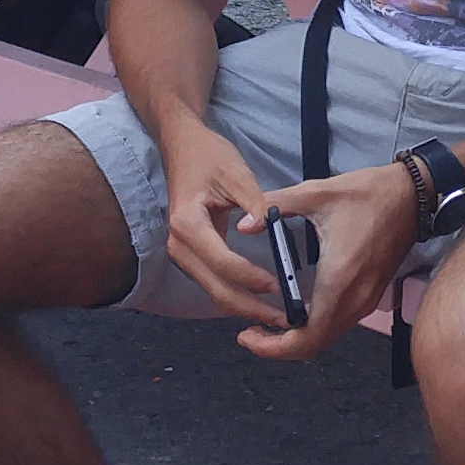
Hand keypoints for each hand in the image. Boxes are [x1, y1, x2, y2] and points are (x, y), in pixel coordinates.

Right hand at [152, 121, 291, 329]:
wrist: (183, 147)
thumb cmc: (209, 156)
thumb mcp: (236, 174)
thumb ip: (254, 204)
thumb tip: (266, 228)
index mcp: (187, 223)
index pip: (222, 262)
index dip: (252, 278)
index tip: (280, 285)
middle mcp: (179, 244)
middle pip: (215, 288)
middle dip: (250, 308)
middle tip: (284, 318)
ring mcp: (182, 253)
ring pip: (213, 291)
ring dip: (244, 307)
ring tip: (277, 315)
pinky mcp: (191, 255)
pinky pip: (213, 283)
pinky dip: (236, 296)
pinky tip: (260, 302)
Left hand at [245, 165, 423, 360]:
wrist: (412, 195)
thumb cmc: (369, 193)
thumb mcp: (316, 192)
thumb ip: (276, 205)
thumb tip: (245, 222)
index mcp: (339, 278)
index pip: (307, 335)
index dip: (274, 346)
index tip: (247, 336)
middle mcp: (355, 298)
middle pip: (315, 345)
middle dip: (279, 348)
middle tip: (250, 335)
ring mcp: (366, 300)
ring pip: (328, 338)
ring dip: (298, 340)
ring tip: (267, 327)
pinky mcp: (371, 296)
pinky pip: (339, 325)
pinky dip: (314, 330)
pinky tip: (295, 314)